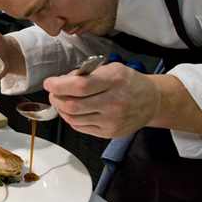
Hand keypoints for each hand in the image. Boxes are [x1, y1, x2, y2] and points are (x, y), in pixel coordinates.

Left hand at [43, 63, 201, 138]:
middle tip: (53, 93)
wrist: (152, 101)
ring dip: (62, 109)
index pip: (80, 86)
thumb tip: (62, 81)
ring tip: (61, 101)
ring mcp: (112, 120)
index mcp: (114, 81)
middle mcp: (114, 102)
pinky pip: (81, 127)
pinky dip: (72, 119)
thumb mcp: (111, 69)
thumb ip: (87, 74)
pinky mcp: (109, 133)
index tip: (49, 83)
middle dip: (56, 98)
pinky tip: (74, 111)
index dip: (59, 85)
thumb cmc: (129, 82)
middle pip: (74, 105)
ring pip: (74, 118)